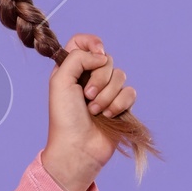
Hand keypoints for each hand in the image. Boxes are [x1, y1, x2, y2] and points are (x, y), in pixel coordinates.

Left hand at [41, 33, 137, 190]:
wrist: (77, 148)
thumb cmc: (65, 118)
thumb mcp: (60, 81)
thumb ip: (78, 58)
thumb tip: (102, 55)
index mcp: (71, 69)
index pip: (83, 42)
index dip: (92, 43)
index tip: (95, 54)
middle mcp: (89, 77)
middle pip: (107, 59)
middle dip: (99, 78)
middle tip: (86, 96)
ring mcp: (106, 91)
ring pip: (120, 76)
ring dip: (107, 95)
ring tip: (95, 111)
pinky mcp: (120, 106)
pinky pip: (130, 93)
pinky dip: (119, 104)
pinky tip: (108, 116)